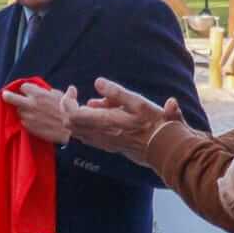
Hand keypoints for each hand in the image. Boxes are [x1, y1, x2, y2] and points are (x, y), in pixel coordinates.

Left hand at [3, 83, 76, 145]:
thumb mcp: (67, 97)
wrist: (70, 129)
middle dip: (8, 96)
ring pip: (18, 111)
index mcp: (39, 94)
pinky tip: (32, 121)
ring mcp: (28, 116)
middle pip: (12, 98)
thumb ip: (58, 92)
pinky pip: (23, 122)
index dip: (26, 89)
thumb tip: (64, 90)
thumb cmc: (70, 111)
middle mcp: (31, 104)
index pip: (23, 87)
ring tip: (27, 112)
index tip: (27, 91)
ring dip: (21, 110)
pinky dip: (25, 121)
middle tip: (5, 95)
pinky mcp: (29, 127)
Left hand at [68, 78, 183, 166]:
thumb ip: (117, 93)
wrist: (166, 150)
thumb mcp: (140, 103)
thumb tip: (98, 82)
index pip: (73, 114)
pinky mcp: (110, 147)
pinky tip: (102, 113)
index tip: (73, 88)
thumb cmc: (156, 124)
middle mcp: (101, 135)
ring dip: (78, 116)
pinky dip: (86, 124)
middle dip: (68, 107)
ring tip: (96, 102)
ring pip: (77, 132)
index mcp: (106, 122)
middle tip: (76, 94)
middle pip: (70, 124)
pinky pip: (87, 137)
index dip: (67, 101)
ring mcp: (104, 143)